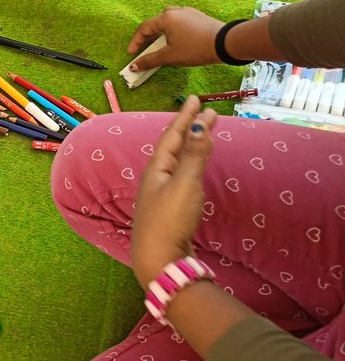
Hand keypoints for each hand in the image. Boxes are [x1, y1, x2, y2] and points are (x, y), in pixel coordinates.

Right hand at [127, 7, 222, 70]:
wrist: (225, 44)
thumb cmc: (195, 49)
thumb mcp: (170, 57)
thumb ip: (150, 60)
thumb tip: (133, 66)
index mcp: (166, 18)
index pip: (144, 28)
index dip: (136, 42)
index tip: (132, 54)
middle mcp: (176, 11)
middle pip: (156, 22)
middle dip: (148, 36)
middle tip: (145, 49)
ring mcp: (188, 12)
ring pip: (168, 20)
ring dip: (161, 31)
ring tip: (161, 44)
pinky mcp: (198, 16)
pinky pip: (180, 21)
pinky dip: (173, 30)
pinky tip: (177, 40)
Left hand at [131, 96, 217, 287]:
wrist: (159, 260)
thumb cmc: (170, 220)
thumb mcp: (184, 184)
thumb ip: (194, 155)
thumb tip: (200, 124)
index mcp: (156, 169)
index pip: (172, 136)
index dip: (185, 117)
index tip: (196, 99)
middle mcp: (155, 179)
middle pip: (173, 146)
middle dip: (189, 128)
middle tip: (205, 111)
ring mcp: (160, 195)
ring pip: (175, 161)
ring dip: (189, 145)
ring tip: (201, 133)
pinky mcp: (169, 209)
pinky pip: (179, 176)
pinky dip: (189, 164)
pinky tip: (192, 169)